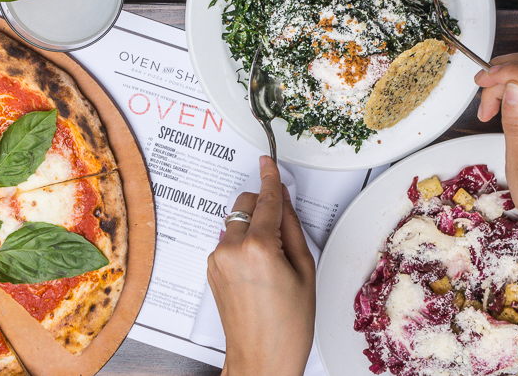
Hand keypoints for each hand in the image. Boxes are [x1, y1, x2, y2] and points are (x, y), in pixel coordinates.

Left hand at [207, 156, 315, 375]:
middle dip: (263, 206)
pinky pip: (229, 241)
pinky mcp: (212, 268)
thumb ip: (292, 229)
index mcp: (259, 247)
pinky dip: (244, 244)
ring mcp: (218, 258)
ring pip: (237, 222)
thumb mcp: (305, 271)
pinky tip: (259, 270)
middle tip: (283, 228)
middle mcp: (232, 248)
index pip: (267, 199)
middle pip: (246, 204)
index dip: (270, 177)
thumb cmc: (288, 326)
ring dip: (253, 227)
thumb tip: (284, 203)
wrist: (261, 358)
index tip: (268, 161)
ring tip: (273, 261)